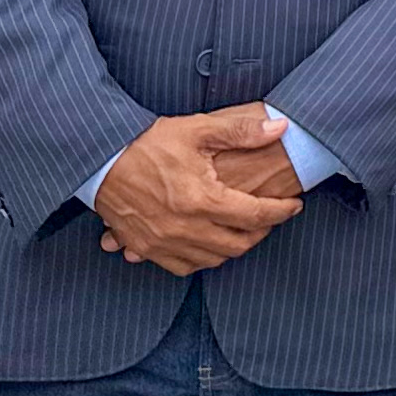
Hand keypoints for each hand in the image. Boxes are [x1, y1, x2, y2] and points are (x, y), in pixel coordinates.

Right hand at [92, 106, 303, 274]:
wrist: (100, 161)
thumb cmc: (148, 143)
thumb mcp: (197, 130)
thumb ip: (241, 131)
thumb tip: (280, 129)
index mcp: (201, 200)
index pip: (256, 215)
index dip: (282, 211)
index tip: (294, 205)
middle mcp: (184, 228)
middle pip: (239, 244)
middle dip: (262, 232)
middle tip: (271, 216)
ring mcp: (162, 243)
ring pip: (214, 259)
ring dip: (235, 247)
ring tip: (245, 228)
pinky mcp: (145, 248)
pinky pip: (183, 267)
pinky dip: (203, 258)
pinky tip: (210, 242)